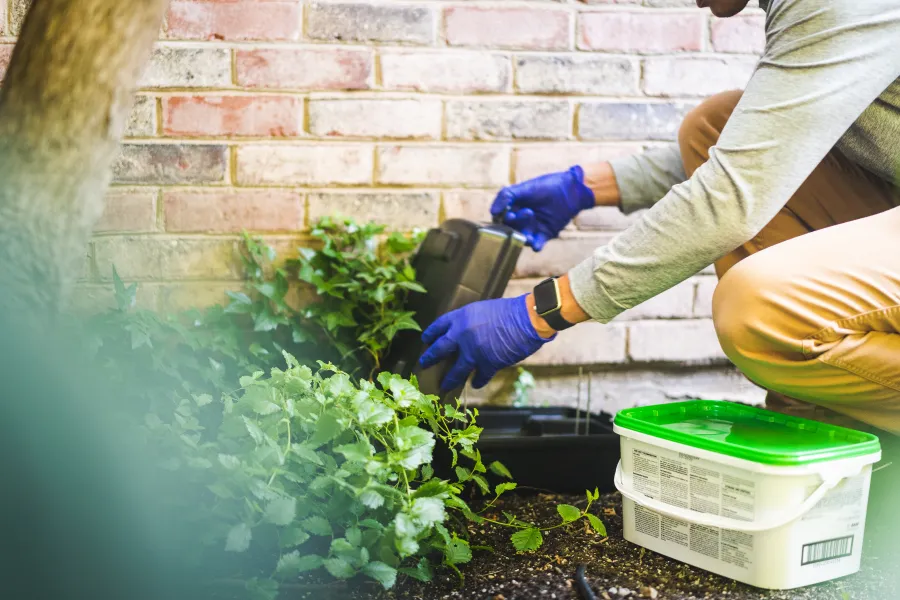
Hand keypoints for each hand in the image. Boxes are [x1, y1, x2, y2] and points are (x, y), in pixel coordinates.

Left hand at [418, 295, 553, 391]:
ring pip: (456, 370)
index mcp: (461, 317)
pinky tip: (475, 384)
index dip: (431, 333)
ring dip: (450, 379)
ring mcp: (473, 351)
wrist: (526, 319)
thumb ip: (471, 321)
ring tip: (445, 385)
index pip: (439, 325)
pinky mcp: (487, 364)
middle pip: (439, 349)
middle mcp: (462, 334)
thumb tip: (465, 333)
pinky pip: (479, 377)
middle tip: (423, 363)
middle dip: (430, 358)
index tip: (425, 339)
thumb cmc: (509, 310)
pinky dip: (478, 381)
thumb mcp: (483, 309)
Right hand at [490, 165, 594, 251]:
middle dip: (516, 224)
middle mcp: (521, 219)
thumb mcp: (524, 188)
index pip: (500, 217)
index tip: (510, 214)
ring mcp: (532, 227)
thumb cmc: (548, 185)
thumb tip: (492, 212)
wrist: (571, 189)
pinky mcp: (545, 234)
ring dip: (524, 238)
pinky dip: (536, 246)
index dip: (502, 218)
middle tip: (528, 213)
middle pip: (511, 228)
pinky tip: (536, 245)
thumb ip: (506, 196)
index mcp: (513, 207)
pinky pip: (537, 243)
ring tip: (529, 236)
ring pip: (522, 237)